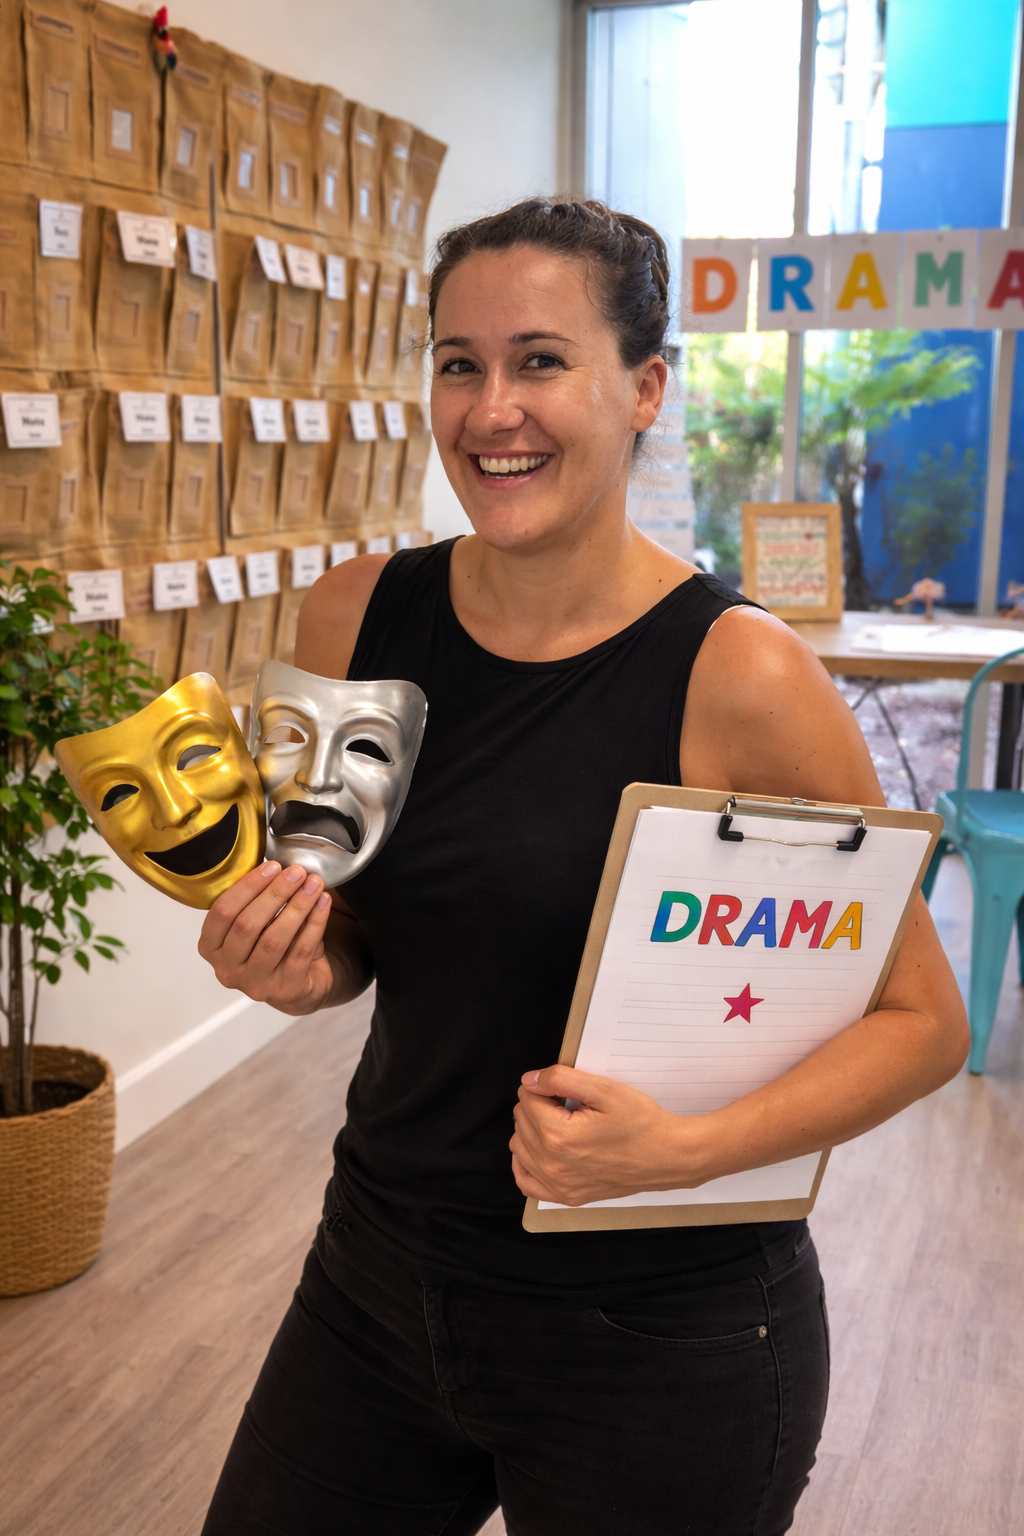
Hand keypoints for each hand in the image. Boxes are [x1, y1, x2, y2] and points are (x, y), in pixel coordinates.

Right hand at [198, 861, 335, 1015]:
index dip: (247, 886)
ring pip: (275, 939)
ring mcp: (255, 984)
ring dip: (297, 906)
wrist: (297, 985)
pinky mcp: (286, 990)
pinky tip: (323, 903)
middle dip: (275, 893)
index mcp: (211, 947)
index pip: (222, 912)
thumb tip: (276, 865)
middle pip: (247, 925)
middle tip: (297, 872)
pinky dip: (315, 923)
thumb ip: (255, 899)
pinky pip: (302, 951)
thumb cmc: (271, 945)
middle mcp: (227, 970)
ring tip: (313, 884)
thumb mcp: (255, 923)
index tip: (272, 866)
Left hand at [509, 1065, 704, 1205]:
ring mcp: (558, 1185)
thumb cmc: (642, 1123)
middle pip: (521, 1120)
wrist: (667, 1157)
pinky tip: (541, 1149)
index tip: (563, 1088)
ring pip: (519, 1146)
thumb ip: (561, 1079)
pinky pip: (526, 1181)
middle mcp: (553, 1165)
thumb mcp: (605, 1089)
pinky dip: (526, 1162)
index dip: (543, 1085)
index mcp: (559, 1136)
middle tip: (567, 1104)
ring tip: (560, 1122)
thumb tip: (530, 1079)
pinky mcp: (566, 1197)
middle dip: (538, 1105)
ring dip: (532, 1129)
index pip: (527, 1098)